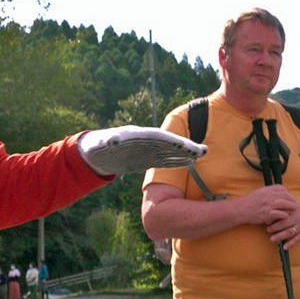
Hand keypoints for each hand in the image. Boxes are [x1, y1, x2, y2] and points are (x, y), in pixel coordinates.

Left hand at [78, 126, 206, 175]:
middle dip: (184, 145)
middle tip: (202, 151)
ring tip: (202, 154)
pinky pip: (166, 159)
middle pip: (168, 142)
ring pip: (170, 150)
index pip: (156, 137)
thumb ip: (108, 142)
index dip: (169, 140)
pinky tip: (191, 162)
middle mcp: (146, 141)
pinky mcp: (149, 158)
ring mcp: (149, 149)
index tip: (182, 144)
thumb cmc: (97, 146)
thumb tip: (112, 141)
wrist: (97, 152)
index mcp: (136, 135)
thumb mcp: (100, 144)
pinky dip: (178, 160)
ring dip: (185, 152)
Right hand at [239, 185, 299, 226]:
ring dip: (291, 208)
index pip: (283, 189)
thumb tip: (279, 192)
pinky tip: (285, 217)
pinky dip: (284, 215)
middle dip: (292, 201)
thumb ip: (269, 192)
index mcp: (267, 189)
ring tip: (292, 212)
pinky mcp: (267, 213)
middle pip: (286, 196)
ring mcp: (268, 204)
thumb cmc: (250, 202)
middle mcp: (269, 195)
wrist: (240, 209)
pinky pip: (280, 214)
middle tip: (294, 206)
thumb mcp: (259, 192)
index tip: (290, 199)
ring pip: (285, 204)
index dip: (288, 194)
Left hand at [266, 205, 299, 249]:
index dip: (274, 218)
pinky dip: (290, 244)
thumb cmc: (299, 213)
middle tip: (268, 230)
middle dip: (275, 228)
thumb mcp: (292, 208)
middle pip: (284, 224)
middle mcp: (297, 219)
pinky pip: (296, 240)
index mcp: (293, 212)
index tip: (266, 221)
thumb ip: (283, 210)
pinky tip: (284, 247)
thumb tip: (269, 214)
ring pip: (289, 232)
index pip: (282, 215)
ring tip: (272, 239)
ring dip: (280, 236)